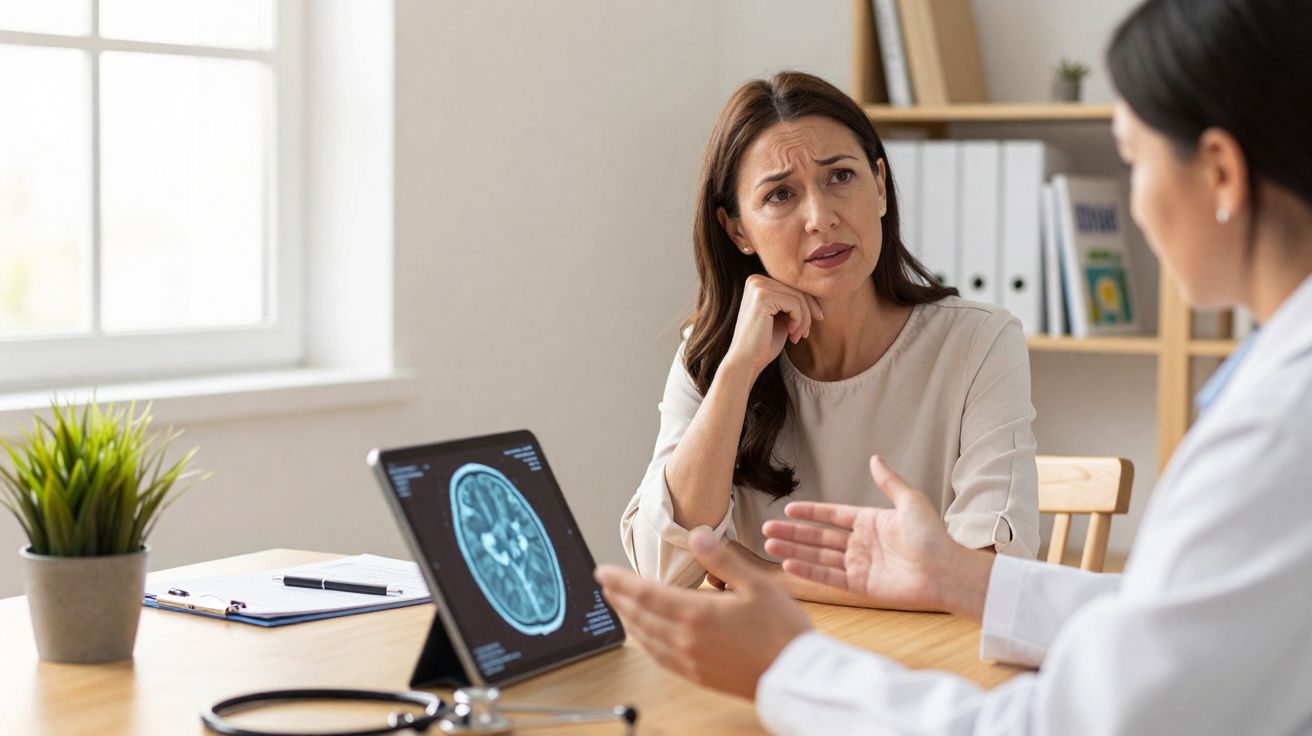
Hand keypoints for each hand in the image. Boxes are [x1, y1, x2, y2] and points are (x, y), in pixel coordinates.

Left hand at [595, 528, 811, 698]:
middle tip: (605, 584)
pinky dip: (645, 643)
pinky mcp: (698, 676)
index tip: (602, 572)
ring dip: (629, 620)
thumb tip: (696, 535)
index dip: (620, 582)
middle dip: (618, 599)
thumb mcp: (756, 584)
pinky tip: (646, 637)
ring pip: (646, 638)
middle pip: (639, 616)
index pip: (645, 594)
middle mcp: (686, 640)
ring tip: (620, 606)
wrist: (797, 676)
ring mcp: (690, 661)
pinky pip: (660, 658)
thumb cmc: (782, 630)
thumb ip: (722, 559)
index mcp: (697, 614)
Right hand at [724, 275, 824, 376]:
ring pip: (798, 297)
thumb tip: (817, 292)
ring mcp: (758, 286)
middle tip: (805, 334)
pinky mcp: (762, 297)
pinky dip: (799, 321)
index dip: (807, 305)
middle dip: (807, 313)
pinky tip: (791, 334)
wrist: (746, 361)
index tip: (810, 325)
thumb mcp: (782, 317)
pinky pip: (794, 304)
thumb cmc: (764, 342)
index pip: (792, 287)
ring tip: (798, 336)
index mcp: (758, 282)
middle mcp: (756, 280)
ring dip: (804, 320)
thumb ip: (792, 301)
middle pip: (796, 290)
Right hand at [762, 455, 994, 619]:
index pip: (833, 515)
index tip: (788, 509)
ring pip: (819, 556)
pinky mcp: (861, 586)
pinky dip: (808, 571)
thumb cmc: (932, 536)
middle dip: (793, 533)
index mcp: (871, 522)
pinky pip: (829, 577)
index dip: (810, 513)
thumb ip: (889, 482)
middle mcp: (862, 543)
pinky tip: (788, 565)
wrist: (945, 572)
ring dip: (794, 551)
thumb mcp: (910, 502)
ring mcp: (860, 565)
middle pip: (819, 537)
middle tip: (767, 529)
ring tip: (770, 545)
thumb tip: (875, 458)